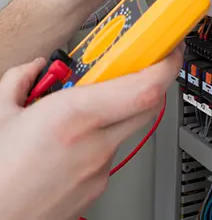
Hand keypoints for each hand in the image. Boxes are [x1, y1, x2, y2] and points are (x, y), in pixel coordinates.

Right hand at [0, 45, 182, 219]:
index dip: (166, 65)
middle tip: (140, 67)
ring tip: (87, 110)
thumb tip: (36, 67)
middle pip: (150, 104)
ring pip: (129, 127)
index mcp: (73, 117)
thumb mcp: (0, 114)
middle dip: (152, 81)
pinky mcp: (98, 187)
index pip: (144, 88)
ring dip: (119, 111)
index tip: (169, 49)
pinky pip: (112, 151)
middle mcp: (94, 144)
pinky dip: (102, 138)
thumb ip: (22, 80)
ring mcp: (100, 169)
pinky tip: (75, 141)